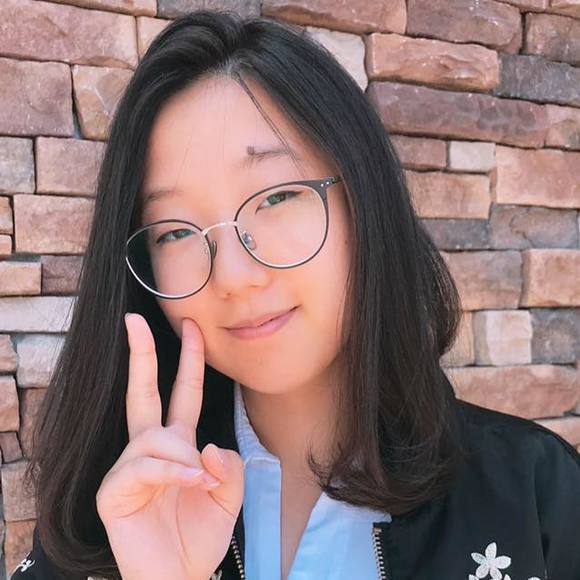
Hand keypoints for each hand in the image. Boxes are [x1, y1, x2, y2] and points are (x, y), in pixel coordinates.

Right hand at [96, 313, 243, 579]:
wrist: (179, 577)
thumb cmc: (199, 534)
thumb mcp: (229, 494)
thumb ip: (229, 465)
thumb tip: (204, 445)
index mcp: (178, 443)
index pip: (183, 392)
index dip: (189, 360)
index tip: (193, 327)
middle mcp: (151, 448)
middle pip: (143, 391)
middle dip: (141, 354)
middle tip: (134, 320)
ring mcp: (129, 468)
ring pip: (156, 437)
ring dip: (184, 456)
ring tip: (202, 481)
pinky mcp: (114, 491)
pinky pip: (146, 466)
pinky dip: (174, 473)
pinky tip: (193, 482)